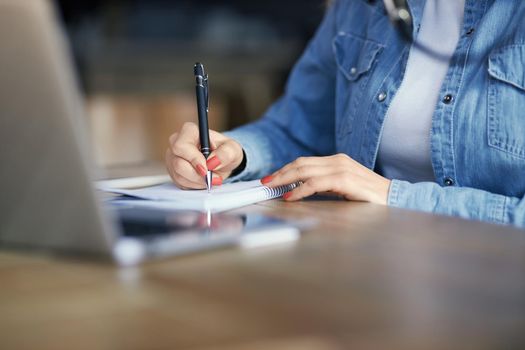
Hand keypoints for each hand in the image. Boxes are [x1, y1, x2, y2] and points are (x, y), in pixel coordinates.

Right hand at [166, 122, 243, 189]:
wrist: (221, 161)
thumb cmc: (225, 151)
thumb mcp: (233, 150)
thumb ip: (226, 153)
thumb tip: (213, 161)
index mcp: (189, 131)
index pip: (181, 146)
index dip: (193, 159)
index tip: (207, 168)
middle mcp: (177, 142)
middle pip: (178, 163)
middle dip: (197, 175)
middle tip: (213, 177)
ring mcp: (173, 157)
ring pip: (178, 175)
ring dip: (197, 181)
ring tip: (211, 178)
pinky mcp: (173, 170)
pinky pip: (179, 182)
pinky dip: (194, 185)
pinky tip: (203, 180)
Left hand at [261, 154, 390, 204]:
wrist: (395, 199)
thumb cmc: (370, 197)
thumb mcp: (343, 188)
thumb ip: (325, 186)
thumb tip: (301, 190)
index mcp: (336, 161)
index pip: (304, 162)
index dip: (285, 169)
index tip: (271, 178)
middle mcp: (337, 161)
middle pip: (300, 164)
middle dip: (279, 173)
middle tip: (264, 182)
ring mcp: (341, 168)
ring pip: (304, 171)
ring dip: (284, 179)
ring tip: (271, 188)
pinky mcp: (345, 180)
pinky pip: (315, 184)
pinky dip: (299, 190)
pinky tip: (290, 196)